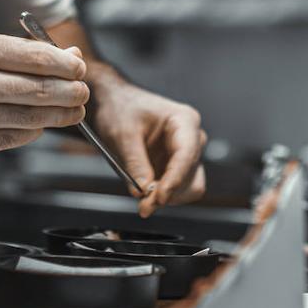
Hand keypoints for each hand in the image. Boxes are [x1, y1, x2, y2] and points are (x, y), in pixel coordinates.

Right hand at [0, 31, 89, 159]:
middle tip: (82, 92)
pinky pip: (17, 138)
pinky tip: (40, 123)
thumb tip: (71, 58)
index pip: (36, 57)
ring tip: (74, 110)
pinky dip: (35, 130)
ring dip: (62, 115)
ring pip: (33, 118)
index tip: (79, 68)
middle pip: (39, 89)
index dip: (66, 65)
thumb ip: (22, 52)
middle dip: (71, 92)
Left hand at [88, 80, 206, 216]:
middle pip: (192, 176)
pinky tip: (146, 194)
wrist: (115, 102)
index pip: (186, 155)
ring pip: (189, 186)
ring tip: (143, 201)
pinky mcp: (176, 166)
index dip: (174, 180)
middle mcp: (191, 138)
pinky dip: (163, 195)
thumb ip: (134, 162)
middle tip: (144, 205)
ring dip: (167, 197)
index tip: (158, 197)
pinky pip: (178, 188)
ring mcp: (186, 154)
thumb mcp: (123, 134)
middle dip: (170, 193)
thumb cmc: (121, 107)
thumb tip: (143, 190)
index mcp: (184, 121)